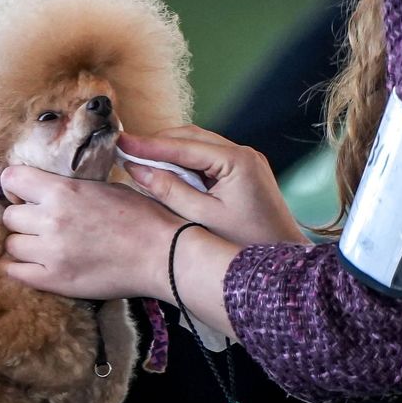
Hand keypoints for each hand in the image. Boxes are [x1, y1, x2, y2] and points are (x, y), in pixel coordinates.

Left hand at [0, 165, 185, 299]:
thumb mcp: (105, 187)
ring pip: (11, 245)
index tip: (25, 193)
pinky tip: (33, 264)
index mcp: (63, 192)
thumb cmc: (141, 217)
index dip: (15, 185)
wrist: (163, 254)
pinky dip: (19, 267)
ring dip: (24, 243)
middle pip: (9, 216)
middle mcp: (51, 220)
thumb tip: (47, 188)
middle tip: (40, 223)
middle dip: (23, 217)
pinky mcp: (54, 281)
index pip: (11, 179)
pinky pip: (15, 273)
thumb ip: (70, 188)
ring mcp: (51, 253)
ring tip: (43, 245)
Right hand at [116, 126, 309, 245]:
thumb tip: (138, 170)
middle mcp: (243, 153)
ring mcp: (245, 160)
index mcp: (237, 161)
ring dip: (170, 152)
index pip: (183, 146)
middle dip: (158, 144)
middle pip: (190, 138)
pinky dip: (185, 163)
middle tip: (126, 152)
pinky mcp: (243, 171)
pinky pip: (207, 158)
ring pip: (198, 145)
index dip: (148, 145)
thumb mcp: (202, 218)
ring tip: (141, 162)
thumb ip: (169, 191)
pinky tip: (167, 173)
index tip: (121, 142)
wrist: (280, 264)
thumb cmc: (246, 244)